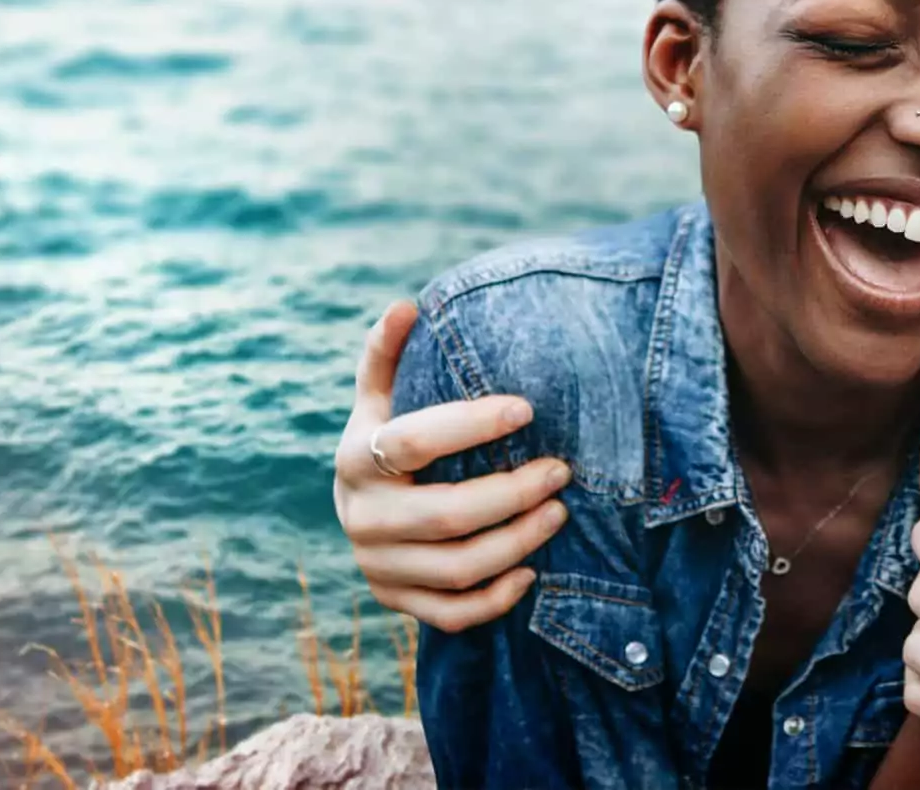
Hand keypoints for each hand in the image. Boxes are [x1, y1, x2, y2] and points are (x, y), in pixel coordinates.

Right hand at [334, 300, 570, 631]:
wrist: (359, 509)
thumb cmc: (386, 439)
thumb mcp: (380, 397)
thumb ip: (389, 353)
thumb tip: (406, 306)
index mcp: (357, 457)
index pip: (415, 441)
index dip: (471, 425)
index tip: (528, 408)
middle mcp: (360, 516)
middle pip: (446, 514)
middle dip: (513, 493)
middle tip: (562, 469)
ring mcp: (377, 565)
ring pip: (457, 568)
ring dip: (517, 543)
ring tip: (560, 512)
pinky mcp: (396, 601)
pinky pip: (451, 613)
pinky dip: (497, 597)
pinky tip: (532, 571)